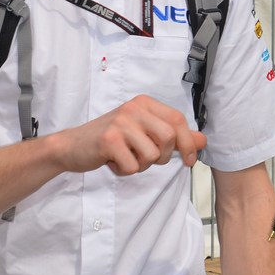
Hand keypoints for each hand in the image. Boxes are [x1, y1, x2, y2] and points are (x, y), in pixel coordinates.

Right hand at [59, 95, 204, 174]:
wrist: (72, 146)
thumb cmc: (110, 140)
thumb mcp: (143, 132)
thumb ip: (174, 135)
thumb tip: (202, 140)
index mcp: (144, 103)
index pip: (178, 120)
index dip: (188, 143)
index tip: (190, 160)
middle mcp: (134, 108)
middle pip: (169, 138)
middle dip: (163, 156)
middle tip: (145, 158)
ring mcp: (121, 122)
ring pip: (152, 155)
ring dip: (142, 165)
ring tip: (126, 157)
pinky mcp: (109, 139)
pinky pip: (133, 166)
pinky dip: (125, 171)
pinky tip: (113, 162)